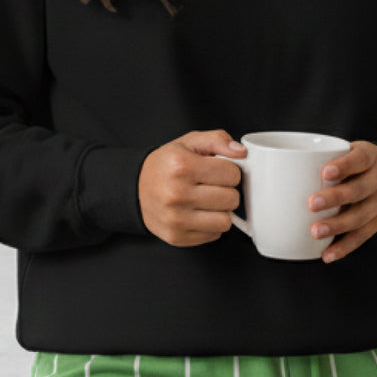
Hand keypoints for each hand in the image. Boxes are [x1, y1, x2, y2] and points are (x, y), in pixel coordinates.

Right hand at [139, 130, 243, 246]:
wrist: (135, 189)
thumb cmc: (166, 165)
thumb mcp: (189, 142)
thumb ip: (217, 140)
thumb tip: (241, 152)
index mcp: (182, 166)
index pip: (232, 174)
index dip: (229, 171)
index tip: (218, 171)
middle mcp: (177, 194)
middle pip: (231, 199)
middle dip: (227, 191)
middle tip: (212, 186)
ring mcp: (176, 219)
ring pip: (225, 221)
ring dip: (221, 211)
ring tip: (207, 201)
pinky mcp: (177, 237)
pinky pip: (214, 235)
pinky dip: (210, 225)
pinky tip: (197, 213)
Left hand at [307, 142, 376, 263]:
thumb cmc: (361, 163)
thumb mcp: (353, 151)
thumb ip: (328, 156)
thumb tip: (278, 165)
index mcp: (370, 158)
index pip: (360, 159)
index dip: (344, 165)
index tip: (325, 171)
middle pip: (359, 190)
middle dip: (335, 198)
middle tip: (311, 203)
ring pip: (360, 217)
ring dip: (337, 226)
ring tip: (315, 232)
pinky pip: (361, 237)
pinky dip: (344, 247)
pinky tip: (326, 254)